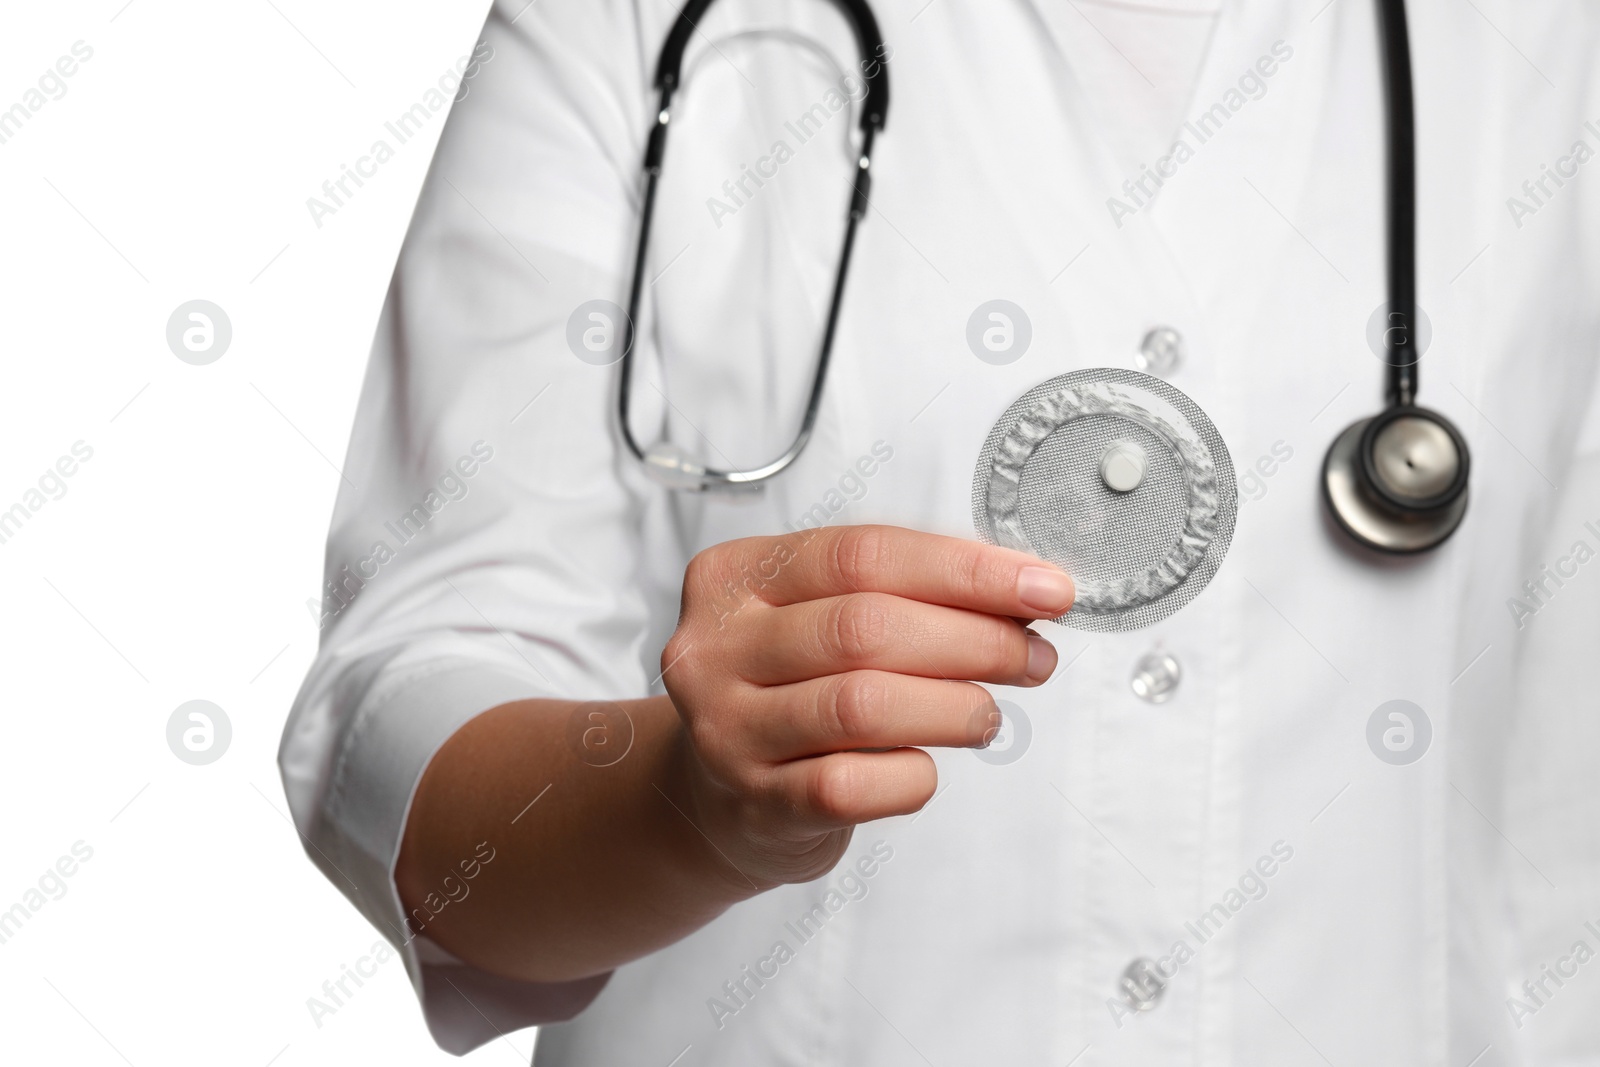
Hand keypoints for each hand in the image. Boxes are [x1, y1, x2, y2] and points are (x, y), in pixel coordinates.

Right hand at [661, 524, 1073, 889]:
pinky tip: (928, 766)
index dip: (966, 570)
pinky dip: (913, 776)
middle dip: (973, 638)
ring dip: (953, 706)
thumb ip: (899, 594)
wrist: (714, 796)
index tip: (1045, 587)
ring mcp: (728, 730)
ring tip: (988, 713)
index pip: (863, 554)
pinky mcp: (755, 804)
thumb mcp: (817, 618)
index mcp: (736, 577)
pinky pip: (852, 785)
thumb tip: (1022, 591)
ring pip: (862, 705)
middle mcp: (716, 649)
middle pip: (865, 627)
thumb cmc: (787, 691)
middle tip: (1032, 655)